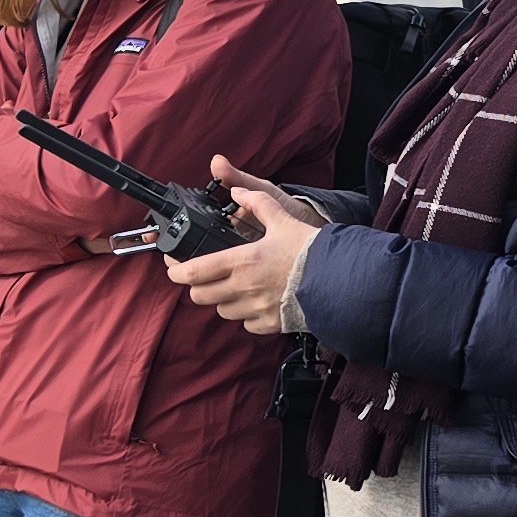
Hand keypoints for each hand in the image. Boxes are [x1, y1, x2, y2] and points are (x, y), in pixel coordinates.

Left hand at [166, 156, 321, 331]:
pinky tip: (255, 302)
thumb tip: (236, 191)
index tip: (175, 268)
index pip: (194, 272)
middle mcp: (243, 287)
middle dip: (198, 287)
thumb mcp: (283, 218)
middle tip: (205, 277)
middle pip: (200, 296)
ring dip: (222, 301)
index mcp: (242, 261)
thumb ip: (256, 202)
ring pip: (221, 311)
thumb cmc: (312, 249)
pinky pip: (245, 325)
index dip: (176, 271)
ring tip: (235, 287)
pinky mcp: (269, 324)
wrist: (341, 278)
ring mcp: (255, 308)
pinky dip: (245, 316)